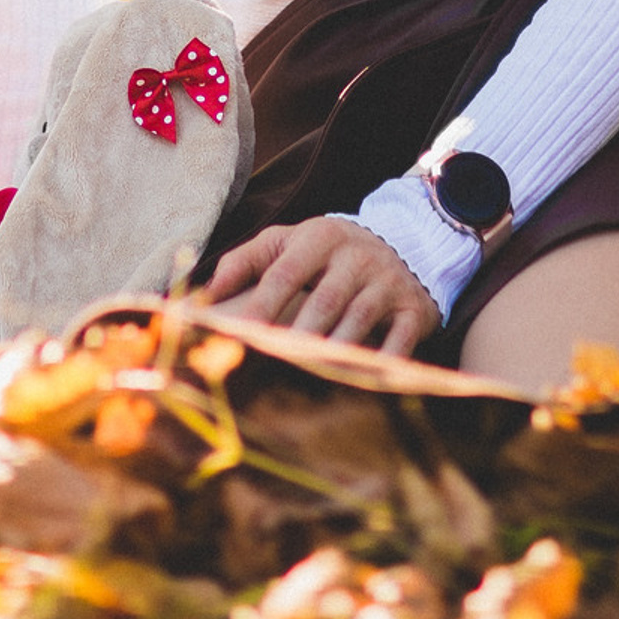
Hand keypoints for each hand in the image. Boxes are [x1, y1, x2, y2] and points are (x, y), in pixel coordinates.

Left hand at [206, 218, 440, 354]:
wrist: (406, 242)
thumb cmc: (327, 252)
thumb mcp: (288, 242)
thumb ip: (245, 261)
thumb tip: (204, 294)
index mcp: (319, 237)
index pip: (285, 273)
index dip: (263, 305)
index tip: (243, 335)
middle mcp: (355, 256)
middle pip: (322, 302)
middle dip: (299, 335)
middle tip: (275, 364)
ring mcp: (387, 282)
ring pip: (357, 322)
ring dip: (334, 352)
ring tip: (311, 376)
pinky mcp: (413, 309)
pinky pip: (399, 341)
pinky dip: (383, 363)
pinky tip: (364, 381)